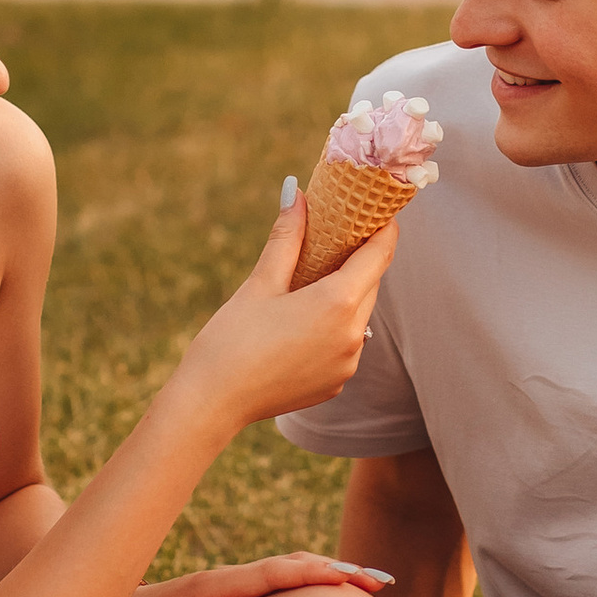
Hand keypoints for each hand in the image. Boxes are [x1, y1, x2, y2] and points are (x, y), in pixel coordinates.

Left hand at [98, 553, 393, 596]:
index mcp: (212, 586)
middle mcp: (227, 580)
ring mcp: (232, 586)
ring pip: (292, 572)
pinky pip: (281, 585)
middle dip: (340, 572)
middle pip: (294, 566)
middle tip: (384, 585)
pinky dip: (313, 585)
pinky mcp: (233, 596)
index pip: (273, 574)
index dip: (313, 574)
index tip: (352, 578)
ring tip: (376, 591)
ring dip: (333, 576)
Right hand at [171, 186, 401, 436]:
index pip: (380, 255)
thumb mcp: (260, 283)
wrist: (212, 403)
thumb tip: (296, 193)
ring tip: (317, 278)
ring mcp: (347, 365)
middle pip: (370, 285)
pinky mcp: (335, 384)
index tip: (379, 211)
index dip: (384, 229)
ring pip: (359, 317)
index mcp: (338, 304)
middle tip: (341, 236)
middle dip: (360, 260)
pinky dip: (334, 327)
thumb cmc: (231, 339)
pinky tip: (305, 321)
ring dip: (347, 295)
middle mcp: (353, 337)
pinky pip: (345, 345)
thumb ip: (287, 238)